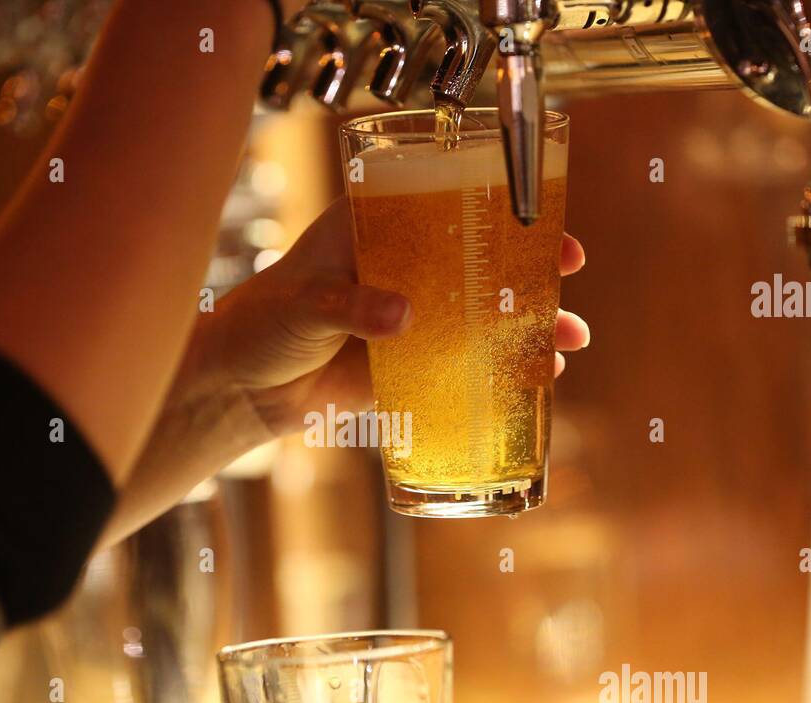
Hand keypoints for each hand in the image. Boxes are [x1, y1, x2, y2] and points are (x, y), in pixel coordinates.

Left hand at [104, 199, 586, 544]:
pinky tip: (537, 377)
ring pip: (483, 315)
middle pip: (480, 259)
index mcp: (376, 232)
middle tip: (570, 271)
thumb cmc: (260, 323)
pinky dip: (502, 372)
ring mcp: (412, 320)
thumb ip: (352, 305)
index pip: (446, 205)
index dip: (497, 206)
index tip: (539, 214)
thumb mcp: (305, 302)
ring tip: (569, 339)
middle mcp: (403, 270)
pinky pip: (466, 366)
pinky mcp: (410, 367)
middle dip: (531, 266)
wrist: (240, 388)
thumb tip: (404, 316)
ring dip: (528, 326)